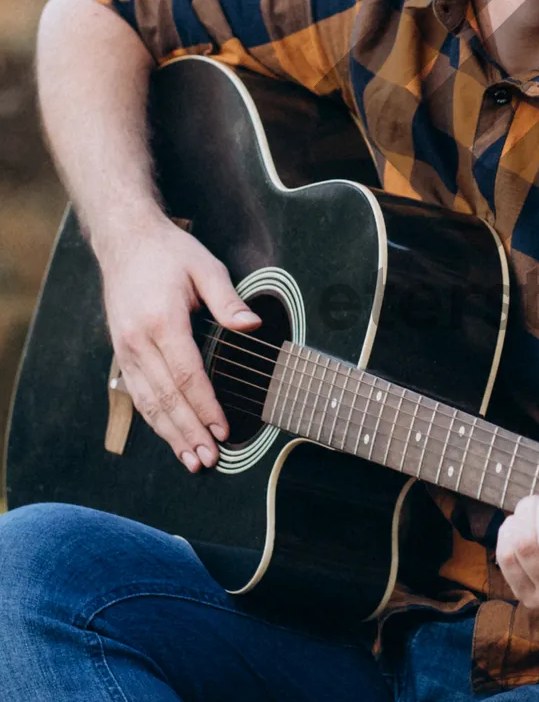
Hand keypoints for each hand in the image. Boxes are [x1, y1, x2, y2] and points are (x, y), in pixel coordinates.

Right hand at [97, 214, 260, 472]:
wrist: (125, 241)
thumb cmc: (170, 253)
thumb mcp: (206, 267)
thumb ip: (229, 300)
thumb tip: (253, 326)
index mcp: (161, 321)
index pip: (186, 375)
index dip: (205, 406)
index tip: (223, 430)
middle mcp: (138, 340)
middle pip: (165, 397)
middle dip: (188, 432)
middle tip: (208, 460)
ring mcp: (125, 349)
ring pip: (147, 402)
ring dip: (170, 434)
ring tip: (191, 460)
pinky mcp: (121, 352)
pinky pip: (138, 393)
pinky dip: (154, 419)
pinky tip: (170, 436)